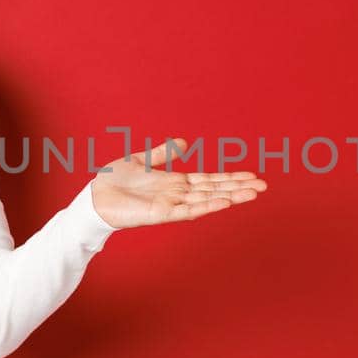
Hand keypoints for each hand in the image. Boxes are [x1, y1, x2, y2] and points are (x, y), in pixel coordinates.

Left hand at [89, 137, 267, 228]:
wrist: (94, 197)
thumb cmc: (115, 182)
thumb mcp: (142, 160)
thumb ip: (164, 154)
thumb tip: (185, 142)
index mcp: (175, 183)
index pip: (209, 180)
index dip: (230, 178)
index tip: (251, 176)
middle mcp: (177, 195)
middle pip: (214, 190)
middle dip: (238, 188)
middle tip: (264, 185)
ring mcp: (171, 205)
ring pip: (207, 200)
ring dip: (229, 197)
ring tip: (252, 194)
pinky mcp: (160, 214)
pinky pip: (187, 211)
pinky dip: (206, 206)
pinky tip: (223, 202)